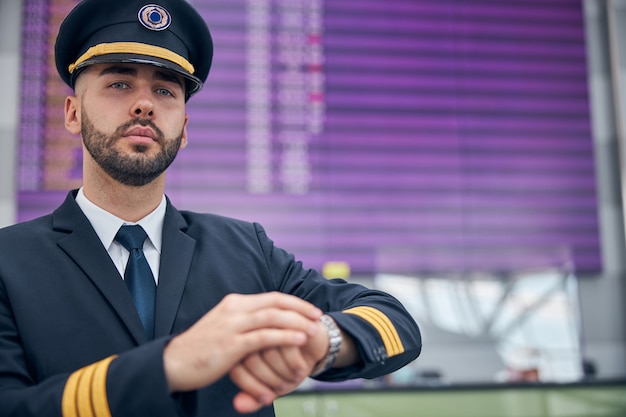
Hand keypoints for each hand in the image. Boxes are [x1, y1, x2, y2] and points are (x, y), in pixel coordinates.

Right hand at [163, 292, 321, 392]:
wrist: (173, 363)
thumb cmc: (201, 349)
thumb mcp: (223, 328)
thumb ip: (243, 322)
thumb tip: (263, 322)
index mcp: (234, 303)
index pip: (271, 297)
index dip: (294, 303)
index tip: (310, 310)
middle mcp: (234, 309)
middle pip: (276, 302)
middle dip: (300, 309)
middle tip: (318, 316)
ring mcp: (232, 325)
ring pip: (273, 317)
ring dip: (297, 322)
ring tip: (313, 329)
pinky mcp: (231, 344)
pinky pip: (264, 337)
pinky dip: (284, 336)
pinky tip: (298, 340)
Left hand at [229, 319, 328, 412]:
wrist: (313, 344)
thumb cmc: (288, 364)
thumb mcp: (272, 385)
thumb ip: (253, 397)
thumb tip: (239, 407)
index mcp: (241, 347)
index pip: (237, 371)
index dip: (252, 389)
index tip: (269, 398)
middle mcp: (252, 332)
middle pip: (251, 361)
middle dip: (271, 381)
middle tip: (284, 387)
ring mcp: (269, 323)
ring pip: (269, 353)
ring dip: (284, 373)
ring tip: (295, 377)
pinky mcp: (288, 319)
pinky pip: (286, 345)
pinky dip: (294, 363)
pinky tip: (302, 368)